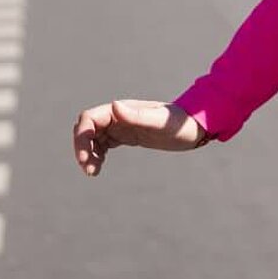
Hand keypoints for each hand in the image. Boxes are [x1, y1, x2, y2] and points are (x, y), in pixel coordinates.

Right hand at [73, 99, 206, 176]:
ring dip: (87, 153)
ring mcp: (122, 125)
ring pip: (93, 137)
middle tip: (88, 170)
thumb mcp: (159, 123)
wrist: (196, 127)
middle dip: (82, 147)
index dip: (81, 137)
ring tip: (92, 172)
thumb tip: (114, 106)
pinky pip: (103, 143)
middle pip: (87, 128)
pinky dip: (96, 155)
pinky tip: (98, 168)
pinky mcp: (128, 135)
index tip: (85, 158)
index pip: (89, 119)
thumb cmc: (179, 123)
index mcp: (122, 109)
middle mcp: (119, 115)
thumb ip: (138, 115)